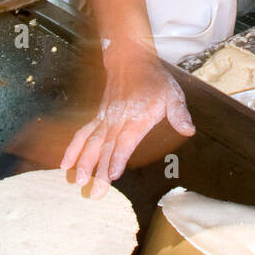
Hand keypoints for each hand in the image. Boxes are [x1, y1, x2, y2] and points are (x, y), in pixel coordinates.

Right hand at [60, 48, 194, 196]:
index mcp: (137, 117)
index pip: (125, 141)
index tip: (112, 174)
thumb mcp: (173, 94)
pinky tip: (65, 164)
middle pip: (106, 148)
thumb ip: (179, 114)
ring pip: (91, 142)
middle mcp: (117, 120)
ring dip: (83, 162)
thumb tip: (189, 130)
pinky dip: (73, 148)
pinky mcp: (98, 117)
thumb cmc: (155, 81)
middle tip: (95, 192)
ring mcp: (105, 119)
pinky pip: (82, 134)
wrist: (131, 61)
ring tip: (77, 181)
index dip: (118, 158)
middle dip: (99, 171)